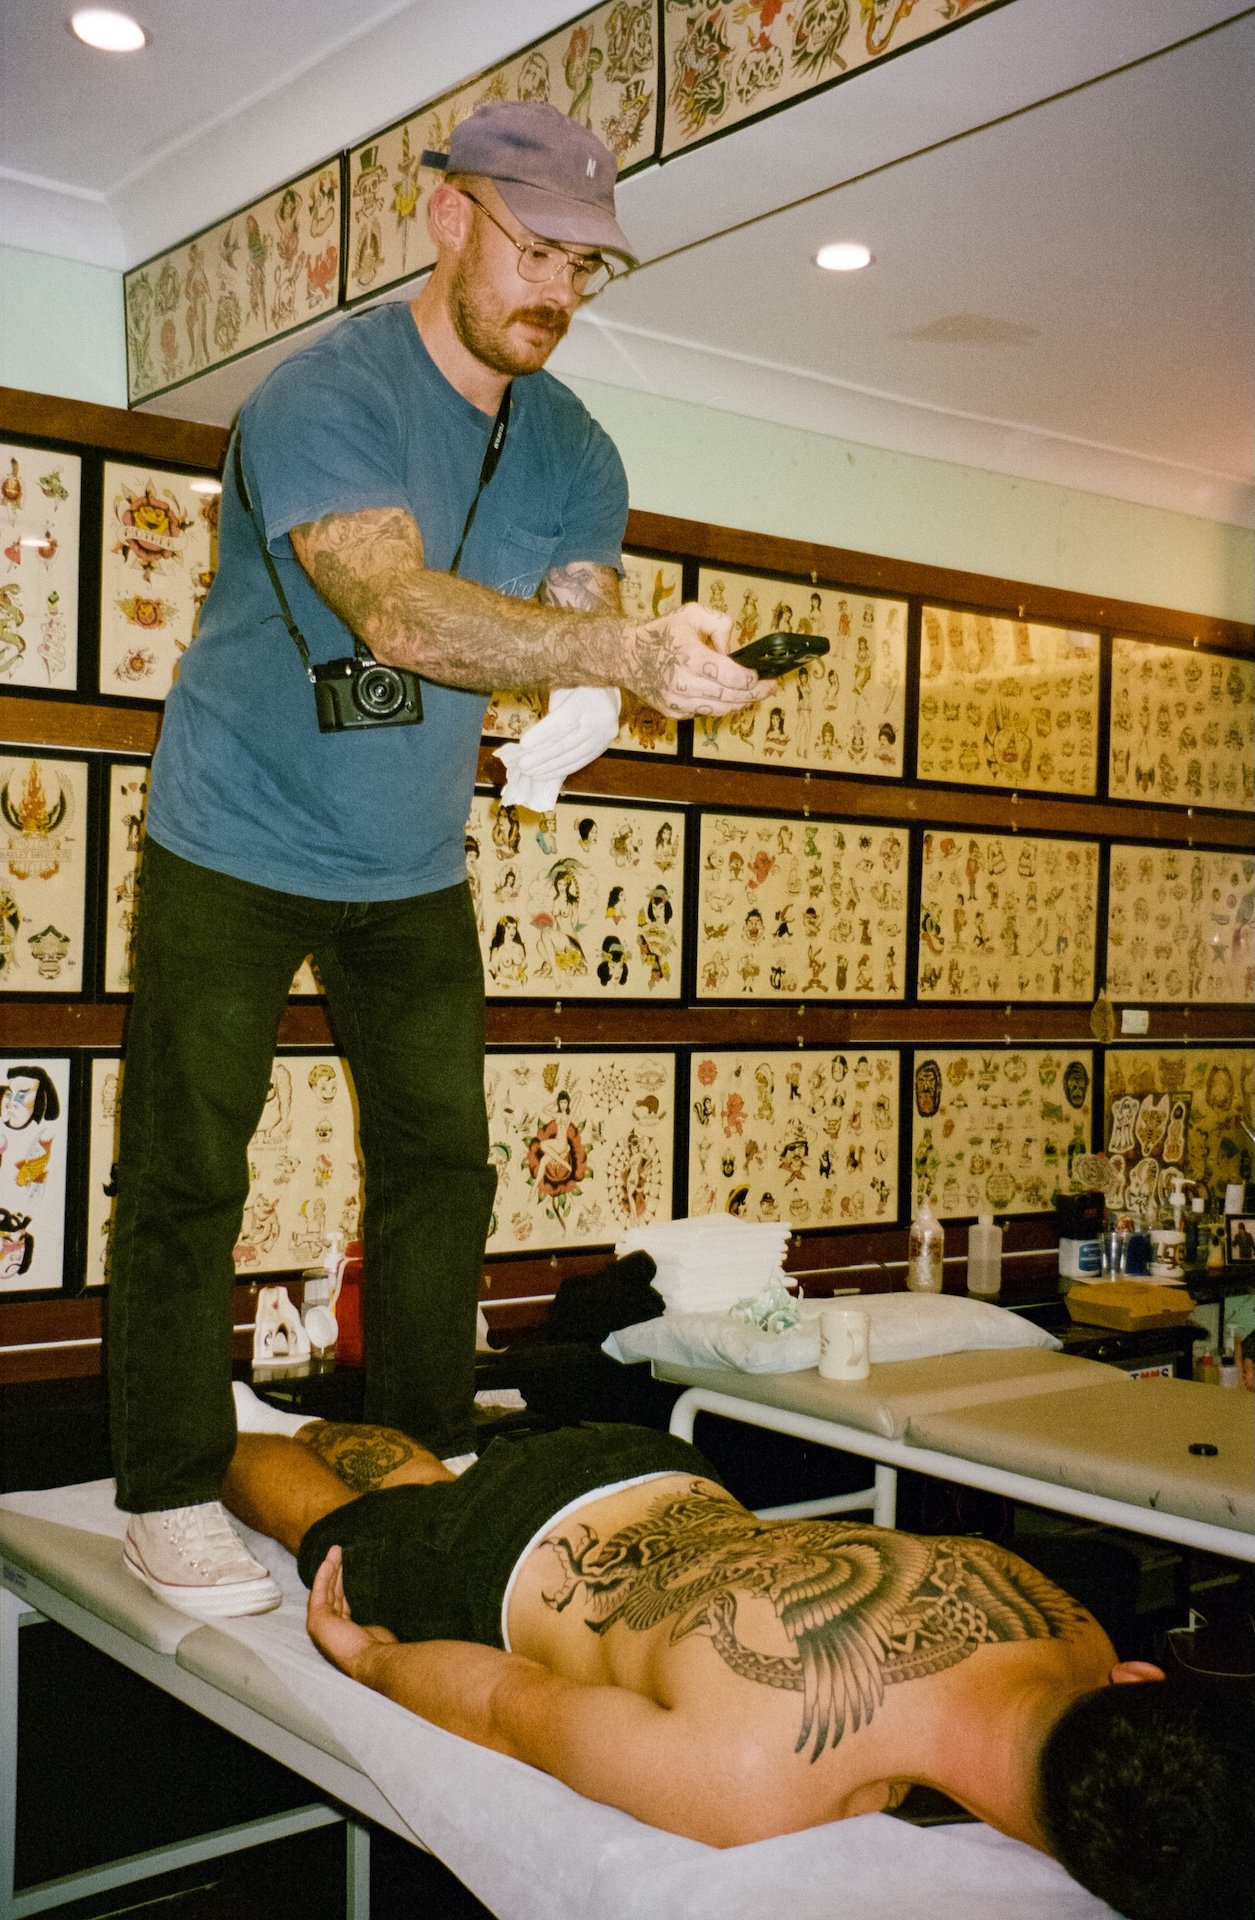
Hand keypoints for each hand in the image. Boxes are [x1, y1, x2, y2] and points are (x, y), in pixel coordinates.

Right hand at [306, 1545, 396, 1676]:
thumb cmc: (379, 1648)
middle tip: (340, 1553)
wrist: (371, 1660)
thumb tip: (381, 1601)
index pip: (340, 1603)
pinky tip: (328, 1561)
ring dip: (330, 1568)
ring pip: (326, 1590)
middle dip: (335, 1572)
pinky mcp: (317, 1619)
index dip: (341, 1584)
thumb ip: (371, 1615)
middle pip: (332, 1594)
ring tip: (335, 1550)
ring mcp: (321, 1624)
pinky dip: (323, 1575)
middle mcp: (330, 1628)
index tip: (346, 1567)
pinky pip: (320, 1591)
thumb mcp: (376, 1626)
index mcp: (344, 1631)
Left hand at [514, 685, 621, 779]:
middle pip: (567, 743)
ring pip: (574, 756)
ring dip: (550, 767)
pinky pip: (581, 762)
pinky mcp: (604, 746)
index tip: (524, 744)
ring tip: (531, 772)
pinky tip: (546, 773)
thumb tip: (534, 741)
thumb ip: (552, 713)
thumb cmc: (576, 686)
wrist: (605, 692)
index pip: (562, 722)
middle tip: (523, 765)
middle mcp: (600, 719)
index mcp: (587, 699)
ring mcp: (604, 735)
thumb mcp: (562, 690)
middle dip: (543, 756)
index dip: (542, 734)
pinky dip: (562, 769)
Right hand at [622, 602, 775, 719]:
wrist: (627, 655)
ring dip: (739, 703)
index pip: (730, 676)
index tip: (761, 676)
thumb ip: (720, 624)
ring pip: (719, 709)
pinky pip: (704, 713)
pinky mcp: (672, 711)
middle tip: (769, 688)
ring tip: (752, 694)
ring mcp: (676, 701)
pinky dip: (718, 705)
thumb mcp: (692, 613)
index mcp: (689, 657)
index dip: (751, 679)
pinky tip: (727, 696)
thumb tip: (733, 651)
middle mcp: (682, 683)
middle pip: (730, 697)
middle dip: (754, 694)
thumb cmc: (661, 633)